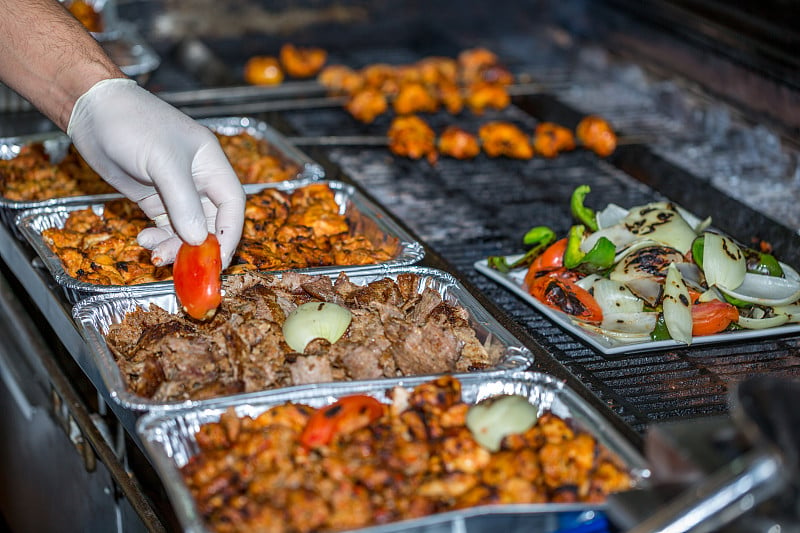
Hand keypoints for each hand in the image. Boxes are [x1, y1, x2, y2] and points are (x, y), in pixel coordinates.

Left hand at [67, 78, 244, 267]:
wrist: (92, 111)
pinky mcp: (154, 199)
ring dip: (175, 246)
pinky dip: (158, 240)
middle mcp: (198, 180)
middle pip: (211, 222)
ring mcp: (175, 191)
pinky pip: (165, 228)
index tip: (220, 257)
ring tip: (155, 253)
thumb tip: (198, 239)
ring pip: (187, 229)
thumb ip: (182, 201)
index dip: (230, 232)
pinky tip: (144, 240)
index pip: (232, 204)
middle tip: (186, 266)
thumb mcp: (161, 161)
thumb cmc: (132, 123)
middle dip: (199, 246)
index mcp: (211, 164)